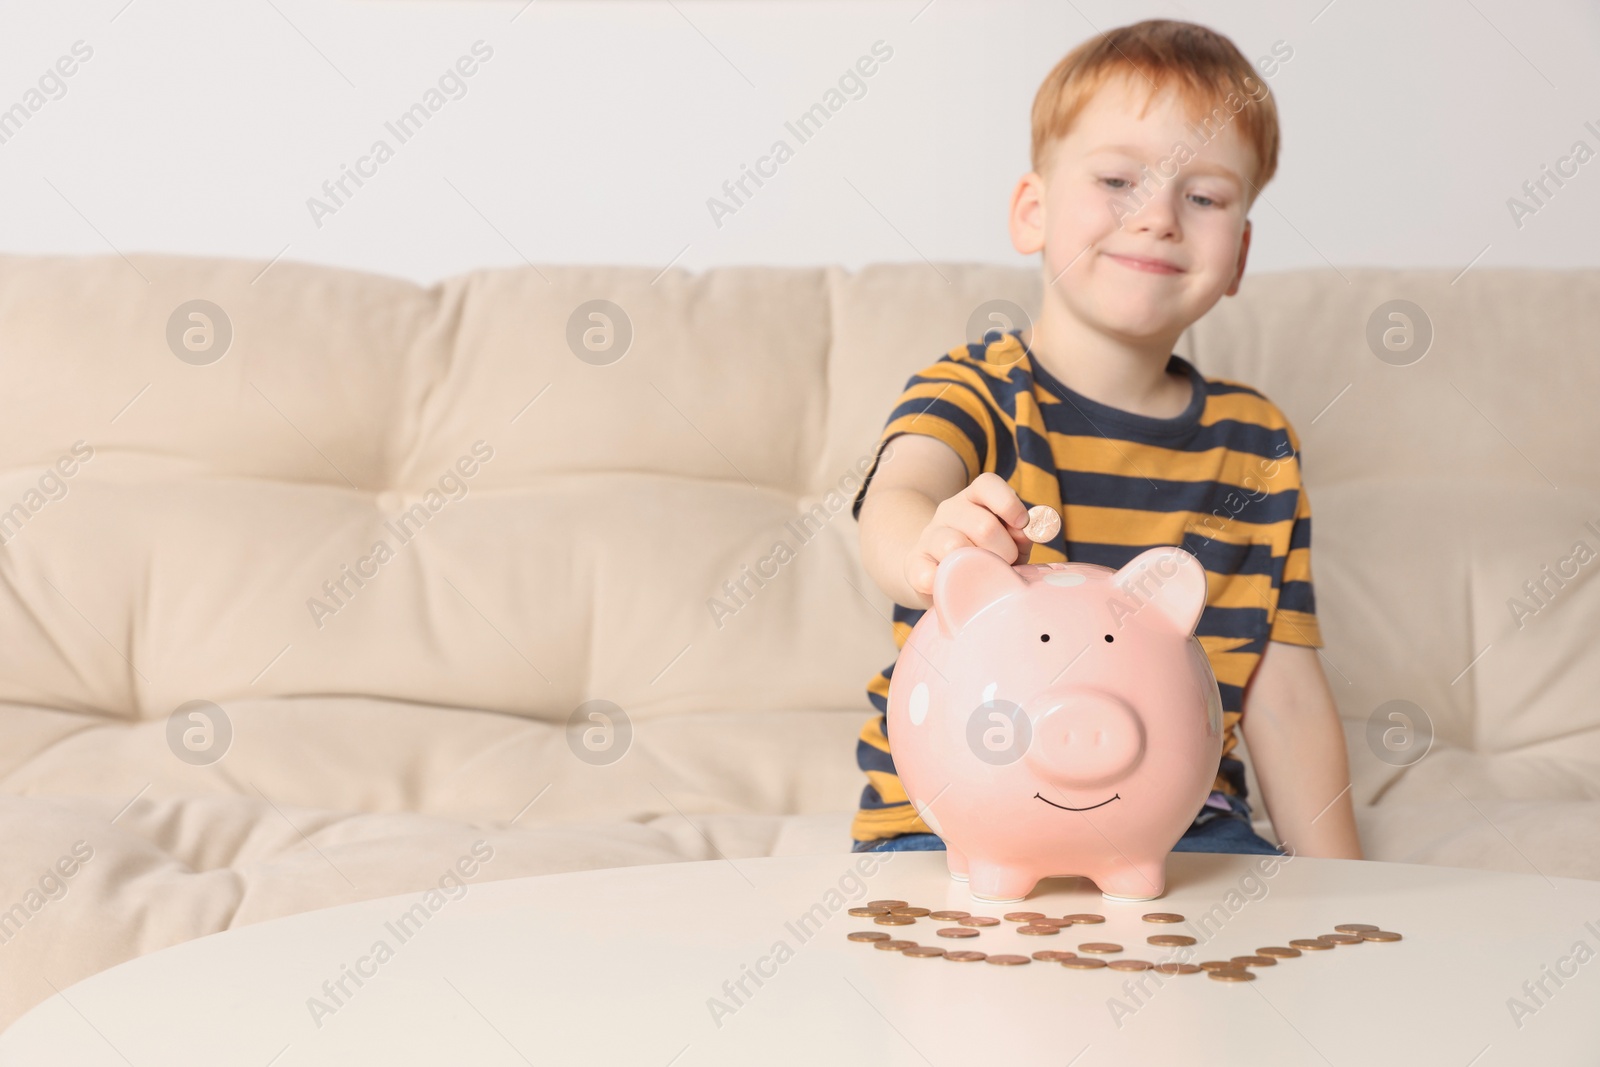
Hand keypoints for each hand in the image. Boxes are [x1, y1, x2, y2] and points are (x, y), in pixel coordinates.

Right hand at [903, 473, 1033, 601]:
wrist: (938, 571)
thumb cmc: (984, 555)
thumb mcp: (1007, 541)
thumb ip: (1019, 535)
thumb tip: (1024, 531)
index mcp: (973, 498)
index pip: (987, 484)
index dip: (1008, 503)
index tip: (1021, 524)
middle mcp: (949, 511)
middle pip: (983, 525)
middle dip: (1004, 551)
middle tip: (1006, 564)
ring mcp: (929, 536)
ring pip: (954, 546)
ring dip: (977, 567)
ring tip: (982, 575)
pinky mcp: (914, 563)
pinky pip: (926, 572)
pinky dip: (942, 581)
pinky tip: (951, 585)